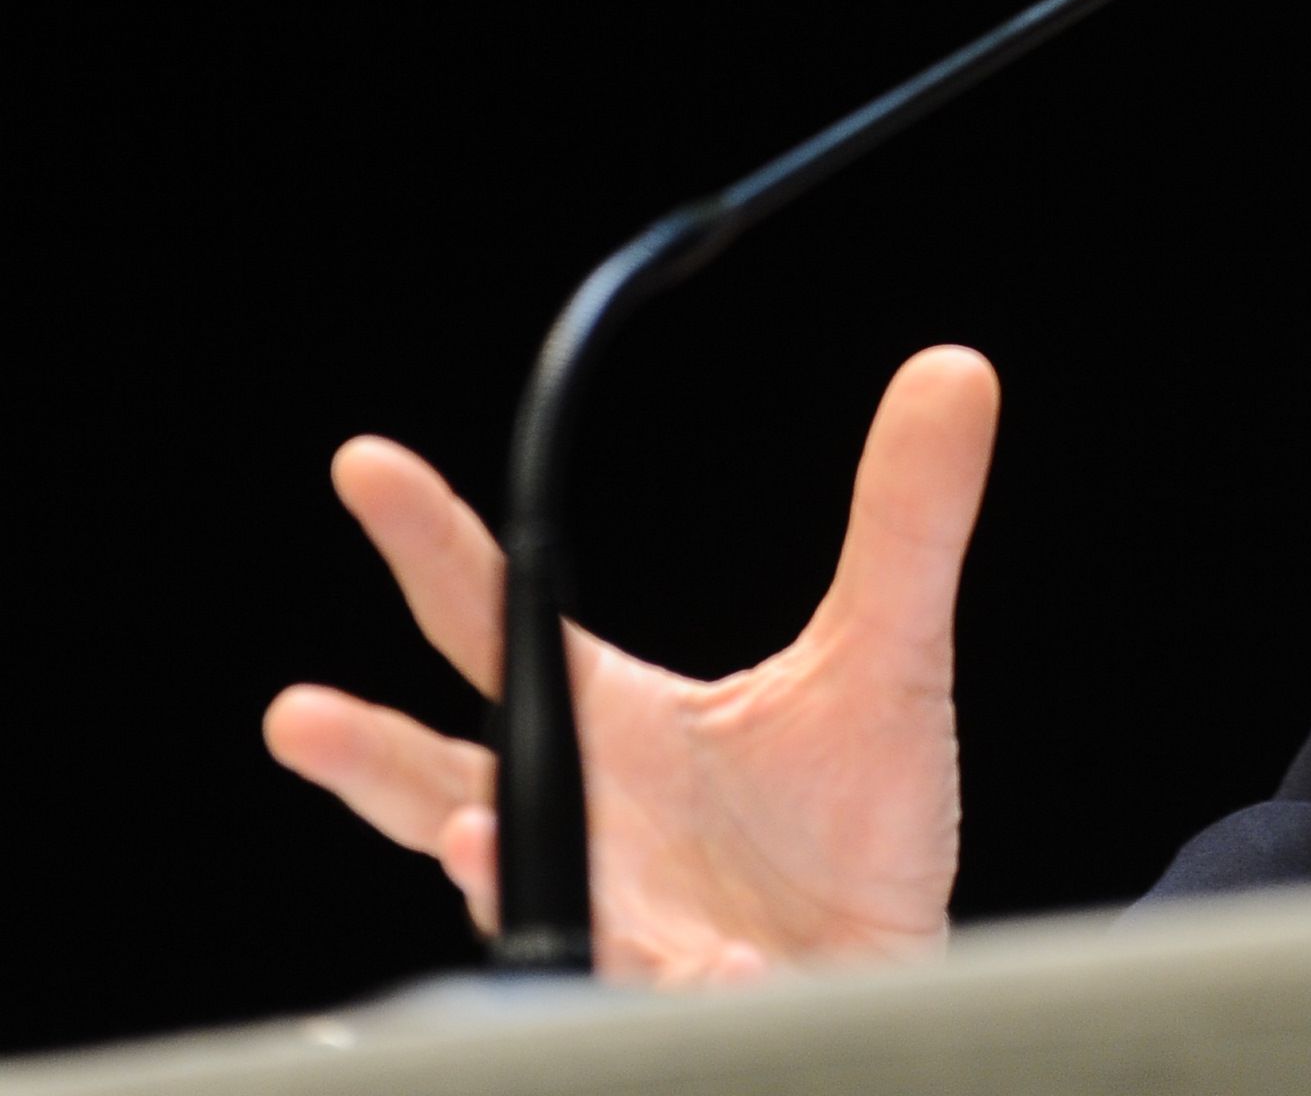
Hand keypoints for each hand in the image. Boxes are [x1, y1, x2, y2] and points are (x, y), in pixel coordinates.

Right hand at [262, 347, 996, 987]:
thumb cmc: (858, 829)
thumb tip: (955, 370)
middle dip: (370, 754)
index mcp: (614, 726)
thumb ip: (905, 522)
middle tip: (301, 715)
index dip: (434, 544)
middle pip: (447, 776)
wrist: (882, 968)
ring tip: (467, 830)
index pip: (500, 622)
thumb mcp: (890, 656)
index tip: (367, 466)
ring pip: (516, 893)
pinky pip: (638, 982)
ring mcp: (607, 913)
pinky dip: (662, 969)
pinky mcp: (658, 995)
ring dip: (485, 865)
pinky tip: (694, 958)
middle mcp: (586, 818)